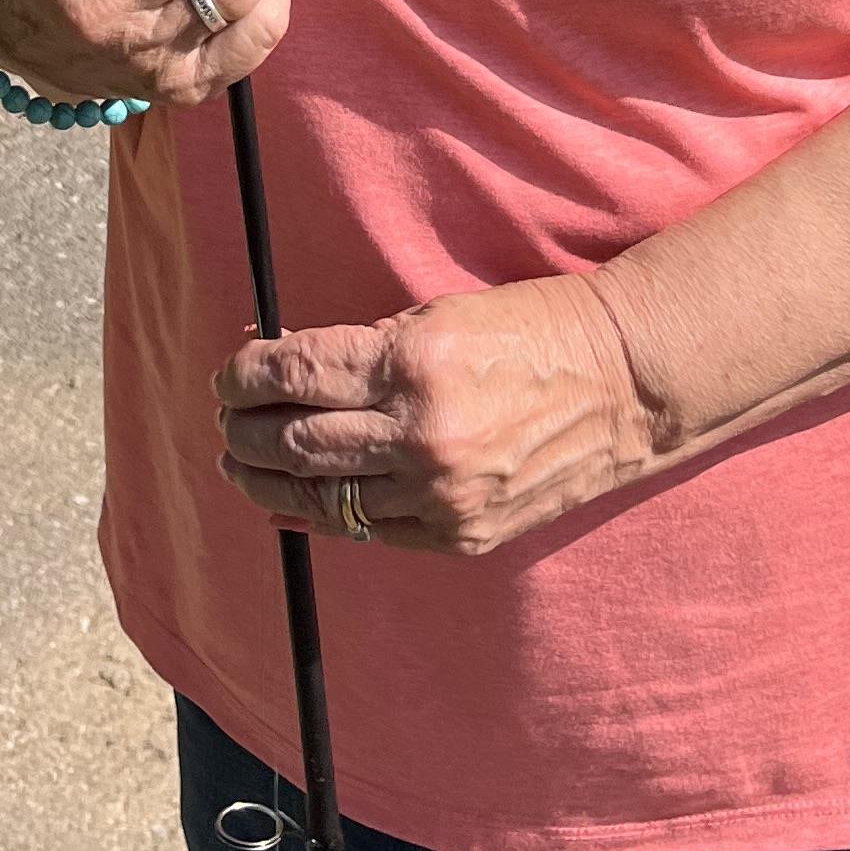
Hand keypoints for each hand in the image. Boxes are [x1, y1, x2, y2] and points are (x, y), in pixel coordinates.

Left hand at [216, 276, 659, 558]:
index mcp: (413, 363)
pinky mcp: (459, 536)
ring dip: (266, 482)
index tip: (228, 375)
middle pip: (293, 443)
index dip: (245, 376)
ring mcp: (440, 494)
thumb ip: (360, 349)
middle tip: (227, 419)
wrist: (622, 385)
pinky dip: (320, 518)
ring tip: (242, 466)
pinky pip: (369, 532)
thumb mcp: (438, 314)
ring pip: (320, 498)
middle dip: (243, 431)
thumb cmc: (530, 331)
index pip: (295, 373)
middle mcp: (420, 434)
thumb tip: (279, 366)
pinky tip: (292, 505)